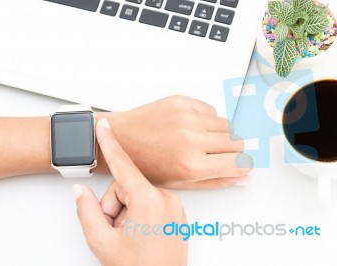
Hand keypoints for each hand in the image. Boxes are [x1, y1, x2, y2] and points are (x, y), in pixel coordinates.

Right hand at [74, 119, 186, 265]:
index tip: (104, 126)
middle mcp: (166, 199)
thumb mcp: (102, 242)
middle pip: (125, 186)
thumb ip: (86, 211)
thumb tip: (81, 193)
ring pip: (136, 195)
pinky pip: (149, 202)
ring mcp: (174, 206)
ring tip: (128, 236)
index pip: (123, 164)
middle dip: (113, 206)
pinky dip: (138, 215)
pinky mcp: (175, 213)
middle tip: (114, 231)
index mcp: (150, 201)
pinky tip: (138, 234)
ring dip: (125, 213)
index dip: (109, 142)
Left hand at [97, 96, 251, 188]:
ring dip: (220, 135)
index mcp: (191, 165)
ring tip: (200, 142)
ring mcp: (186, 117)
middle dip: (231, 152)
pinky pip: (211, 110)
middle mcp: (191, 139)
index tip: (237, 166)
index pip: (239, 163)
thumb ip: (215, 181)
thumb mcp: (179, 182)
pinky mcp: (181, 101)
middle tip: (214, 156)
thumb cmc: (143, 163)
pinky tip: (190, 128)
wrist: (120, 139)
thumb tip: (241, 177)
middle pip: (237, 143)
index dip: (241, 166)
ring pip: (227, 125)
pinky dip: (206, 120)